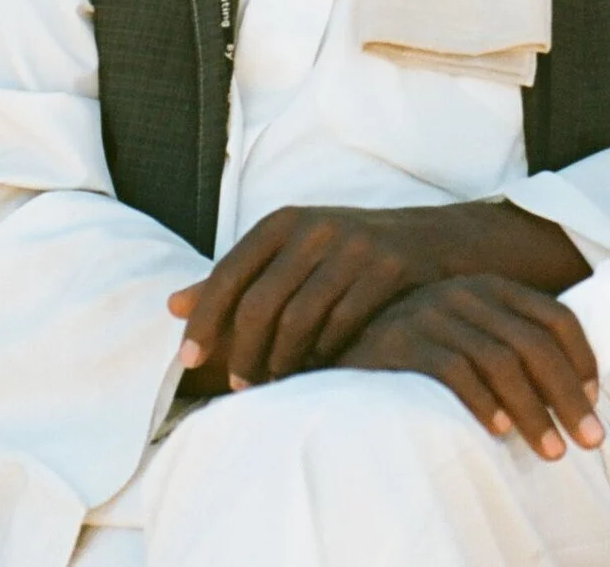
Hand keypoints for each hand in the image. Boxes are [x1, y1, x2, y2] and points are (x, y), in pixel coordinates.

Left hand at [167, 202, 587, 391]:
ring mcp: (355, 247)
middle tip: (236, 387)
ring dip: (279, 362)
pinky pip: (343, 326)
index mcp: (284, 222)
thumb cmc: (349, 255)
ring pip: (299, 320)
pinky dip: (322, 356)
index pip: (228, 275)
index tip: (190, 360)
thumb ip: (236, 278)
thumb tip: (172, 306)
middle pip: (260, 304)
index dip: (205, 321)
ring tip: (270, 386)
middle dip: (241, 353)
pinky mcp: (389, 268)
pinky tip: (315, 372)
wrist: (437, 242)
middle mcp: (316, 227)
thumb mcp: (292, 254)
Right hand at [338, 273, 605, 459]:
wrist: (341, 347)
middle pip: (535, 344)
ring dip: (533, 412)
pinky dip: (482, 402)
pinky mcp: (401, 340)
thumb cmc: (421, 352)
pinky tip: (499, 431)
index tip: (595, 401)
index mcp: (493, 287)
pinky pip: (453, 371)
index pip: (556, 316)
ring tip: (552, 451)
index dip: (583, 359)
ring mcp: (432, 313)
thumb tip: (578, 391)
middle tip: (591, 440)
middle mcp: (466, 293)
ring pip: (501, 361)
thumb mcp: (472, 333)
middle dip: (568, 397)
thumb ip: (513, 343)